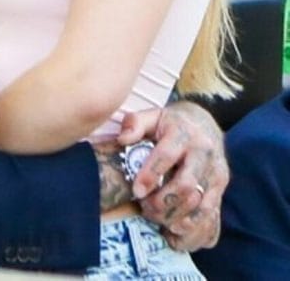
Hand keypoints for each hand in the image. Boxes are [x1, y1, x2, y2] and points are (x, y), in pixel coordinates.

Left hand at [118, 101, 227, 251]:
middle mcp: (204, 152)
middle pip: (185, 185)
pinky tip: (174, 230)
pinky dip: (193, 228)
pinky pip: (211, 214)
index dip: (150, 175)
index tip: (136, 191)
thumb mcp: (152, 115)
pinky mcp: (222, 187)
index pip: (166, 155)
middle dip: (163, 202)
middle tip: (145, 208)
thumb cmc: (170, 123)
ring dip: (176, 217)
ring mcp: (216, 172)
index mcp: (183, 133)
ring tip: (157, 219)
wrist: (204, 124)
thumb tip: (123, 139)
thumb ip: (134, 123)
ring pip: (200, 205)